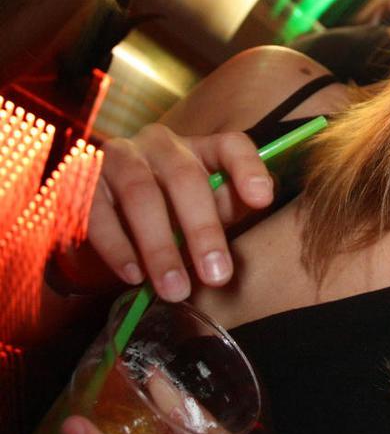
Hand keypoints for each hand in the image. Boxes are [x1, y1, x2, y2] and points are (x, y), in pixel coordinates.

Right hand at [87, 124, 273, 301]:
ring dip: (159, 247)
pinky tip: (134, 276)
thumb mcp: (209, 208)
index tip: (263, 200)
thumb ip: (231, 205)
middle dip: (203, 230)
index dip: (248, 169)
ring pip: (140, 194)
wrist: (108, 213)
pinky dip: (118, 248)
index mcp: (201, 148)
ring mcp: (119, 158)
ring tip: (175, 289)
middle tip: (217, 276)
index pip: (231, 146)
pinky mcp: (82, 182)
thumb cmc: (174, 211)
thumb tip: (259, 201)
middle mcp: (161, 144)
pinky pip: (98, 213)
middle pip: (185, 178)